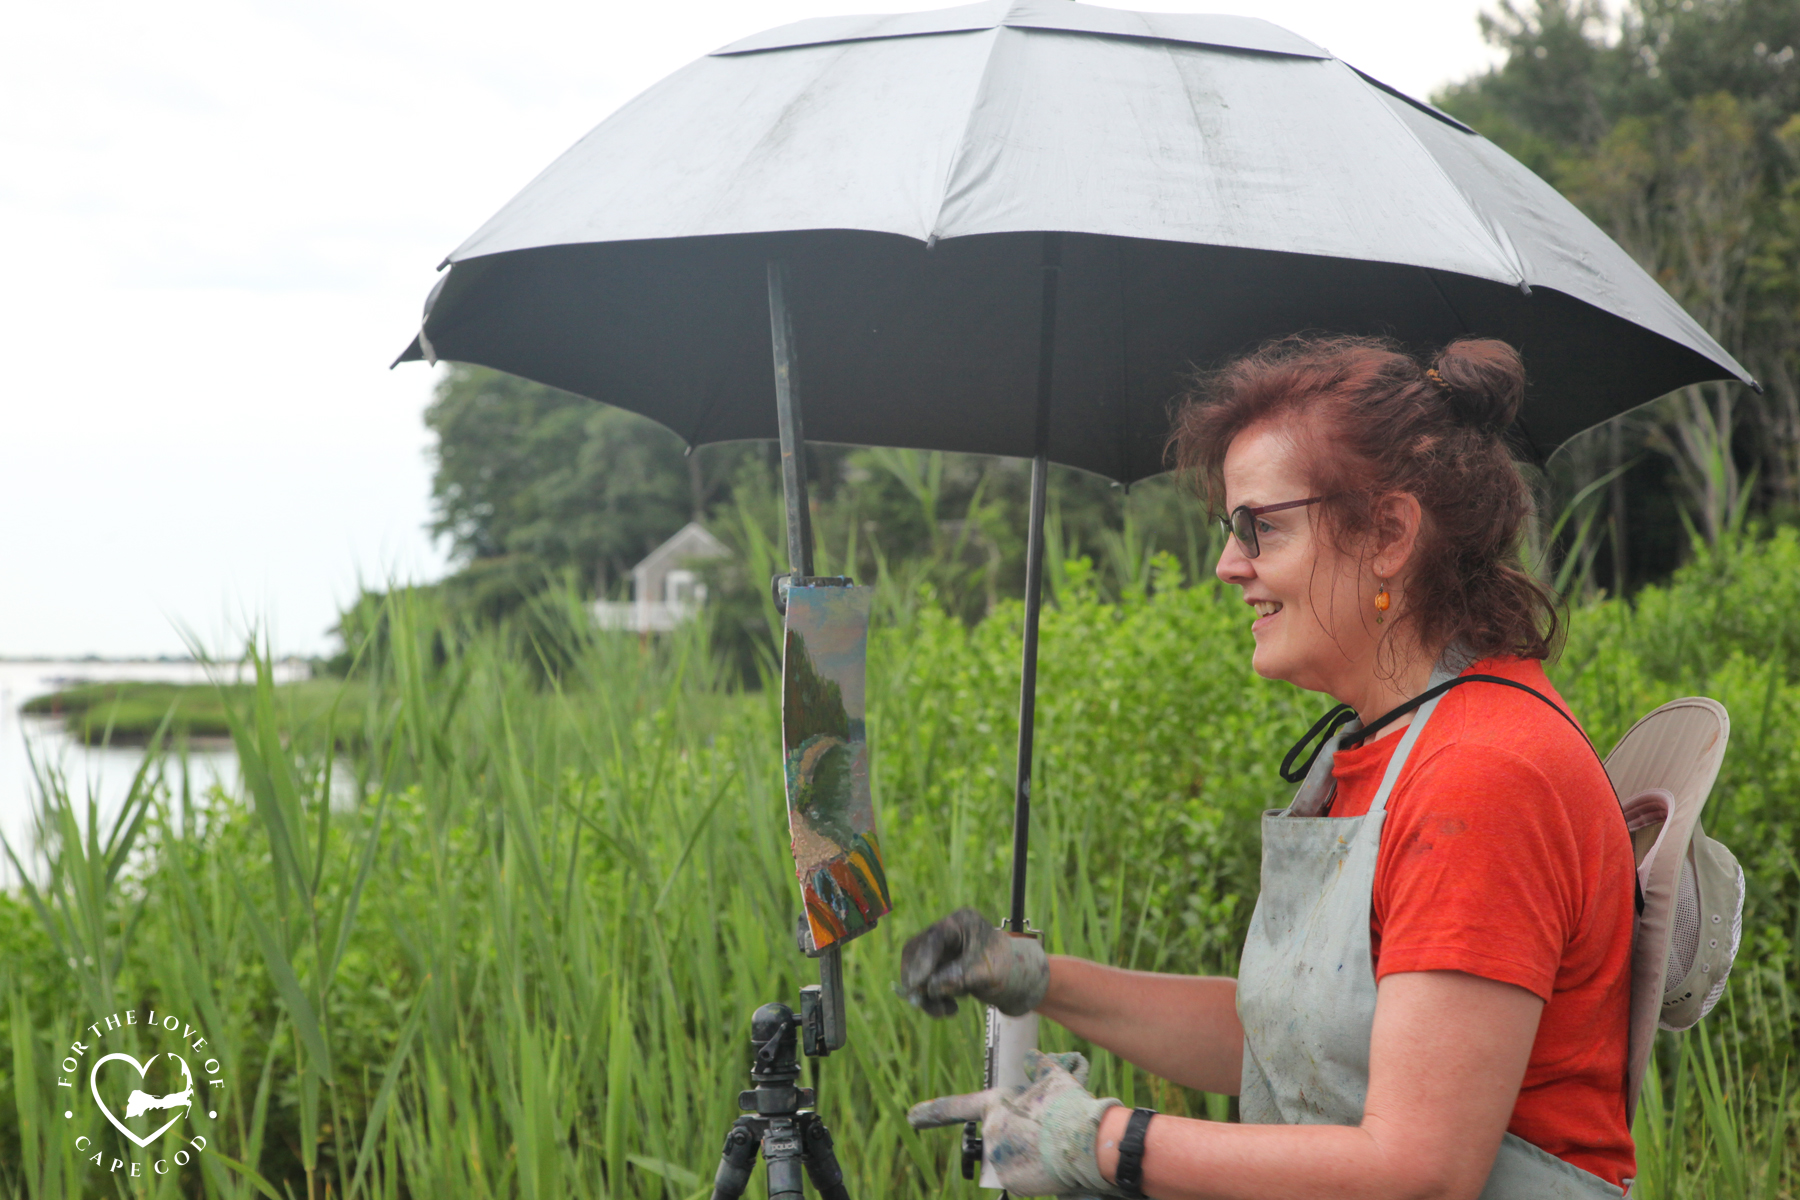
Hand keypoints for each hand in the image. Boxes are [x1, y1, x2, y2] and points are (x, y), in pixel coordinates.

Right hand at [898, 907, 1048, 1016]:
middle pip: (917, 952)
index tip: (916, 984)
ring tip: (944, 1011)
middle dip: (918, 979)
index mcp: (961, 923)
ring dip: (925, 994)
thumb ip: (957, 978)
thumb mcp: (985, 973)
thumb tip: (929, 988)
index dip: (922, 961)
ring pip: (917, 970)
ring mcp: (941, 950)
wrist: (1019, 982)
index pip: (934, 938)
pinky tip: (950, 1009)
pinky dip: (932, 999)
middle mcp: (947, 933)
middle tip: (920, 1002)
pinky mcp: (939, 967)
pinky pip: (924, 983)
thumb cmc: (1007, 970)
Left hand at [908, 1048, 1121, 1197]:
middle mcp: (991, 1133)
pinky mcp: (1011, 1182)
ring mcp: (999, 1160)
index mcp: (995, 1105)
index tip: (911, 1116)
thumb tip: (1033, 1056)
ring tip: (1049, 1148)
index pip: (958, 1107)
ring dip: (1024, 1155)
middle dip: (1015, 1137)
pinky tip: (1047, 1164)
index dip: (933, 1111)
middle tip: (1043, 1134)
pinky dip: (1031, 1174)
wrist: (1087, 1143)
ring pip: (1007, 1158)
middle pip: (996, 1137)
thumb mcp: (1055, 1078)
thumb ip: (1039, 1066)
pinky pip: (1017, 1178)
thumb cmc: (1070, 1107)